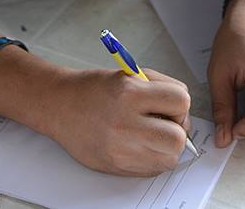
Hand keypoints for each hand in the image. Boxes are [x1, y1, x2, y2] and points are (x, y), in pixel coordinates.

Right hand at [48, 66, 191, 175]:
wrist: (61, 106)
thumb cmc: (94, 88)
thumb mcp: (128, 74)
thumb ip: (158, 87)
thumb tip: (183, 108)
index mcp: (129, 92)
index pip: (180, 101)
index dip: (179, 103)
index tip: (171, 104)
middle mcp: (125, 123)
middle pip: (177, 138)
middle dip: (177, 129)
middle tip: (165, 122)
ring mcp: (120, 149)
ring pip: (169, 158)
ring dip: (167, 147)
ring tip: (152, 134)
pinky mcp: (116, 166)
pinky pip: (153, 170)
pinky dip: (153, 158)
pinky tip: (139, 144)